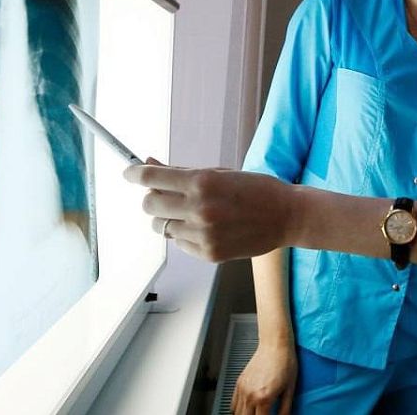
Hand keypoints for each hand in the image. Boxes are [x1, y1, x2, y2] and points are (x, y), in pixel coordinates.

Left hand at [122, 165, 292, 261]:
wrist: (287, 216)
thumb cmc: (255, 189)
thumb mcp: (219, 173)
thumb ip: (182, 172)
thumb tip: (150, 164)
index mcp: (201, 183)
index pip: (151, 178)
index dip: (134, 173)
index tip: (129, 172)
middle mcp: (199, 209)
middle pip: (149, 205)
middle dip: (151, 197)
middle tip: (163, 194)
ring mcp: (203, 234)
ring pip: (161, 226)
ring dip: (167, 217)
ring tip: (187, 212)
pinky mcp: (208, 253)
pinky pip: (179, 242)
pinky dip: (184, 233)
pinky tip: (205, 227)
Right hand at [231, 341, 296, 414]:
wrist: (275, 345)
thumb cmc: (285, 362)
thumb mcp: (290, 389)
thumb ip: (285, 409)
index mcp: (264, 398)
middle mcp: (250, 394)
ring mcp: (243, 388)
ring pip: (237, 412)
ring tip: (254, 414)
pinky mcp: (239, 383)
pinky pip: (233, 403)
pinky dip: (238, 409)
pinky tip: (246, 409)